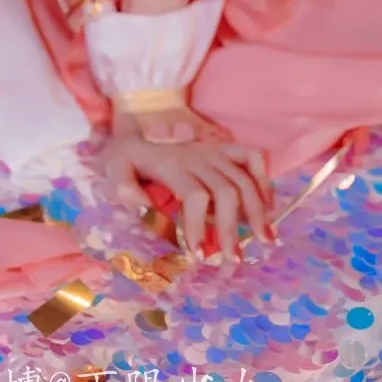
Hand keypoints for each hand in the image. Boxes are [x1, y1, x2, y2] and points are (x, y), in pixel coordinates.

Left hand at [107, 134, 272, 261]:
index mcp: (171, 163)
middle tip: (234, 259)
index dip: (201, 226)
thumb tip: (144, 208)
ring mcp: (214, 149)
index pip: (195, 195)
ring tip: (264, 241)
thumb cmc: (124, 155)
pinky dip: (264, 181)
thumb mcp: (113, 168)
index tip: (199, 255)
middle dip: (233, 228)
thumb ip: (124, 187)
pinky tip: (269, 207)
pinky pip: (252, 156)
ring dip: (257, 211)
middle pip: (226, 191)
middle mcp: (198, 154)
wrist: (133, 122)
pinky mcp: (223, 147)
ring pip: (245, 178)